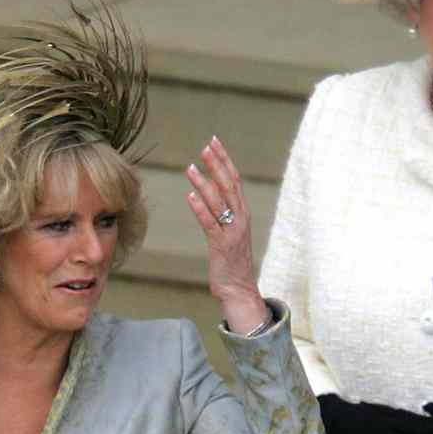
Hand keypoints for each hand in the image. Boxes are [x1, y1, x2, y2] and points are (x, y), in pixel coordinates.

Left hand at [185, 137, 265, 332]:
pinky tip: (189, 196)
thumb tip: (209, 198)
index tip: (214, 142)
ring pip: (218, 202)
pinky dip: (200, 208)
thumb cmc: (233, 264)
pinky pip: (210, 223)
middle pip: (229, 185)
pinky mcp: (221, 246)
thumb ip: (223, 216)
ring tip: (190, 167)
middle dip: (217, 164)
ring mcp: (231, 232)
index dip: (224, 160)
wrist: (240, 290)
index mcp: (243, 214)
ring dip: (204, 183)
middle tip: (205, 146)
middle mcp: (240, 219)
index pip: (234, 180)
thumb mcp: (231, 235)